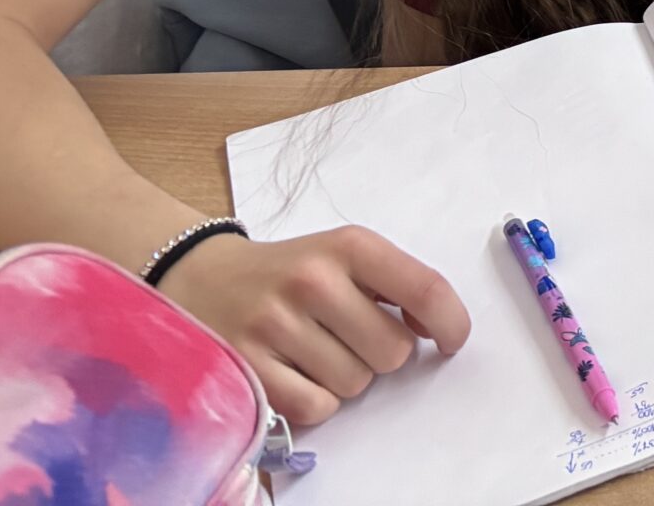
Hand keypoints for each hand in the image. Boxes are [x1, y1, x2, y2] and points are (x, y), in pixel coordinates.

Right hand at [158, 225, 470, 426]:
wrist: (201, 278)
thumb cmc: (290, 272)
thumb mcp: (343, 255)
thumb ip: (394, 284)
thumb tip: (436, 330)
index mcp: (349, 245)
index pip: (425, 289)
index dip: (451, 323)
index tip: (452, 341)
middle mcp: (313, 281)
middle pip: (393, 351)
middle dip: (383, 352)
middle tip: (352, 336)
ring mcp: (276, 325)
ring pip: (355, 383)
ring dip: (347, 376)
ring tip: (316, 348)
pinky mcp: (248, 367)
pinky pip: (317, 407)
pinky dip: (316, 399)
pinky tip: (295, 371)